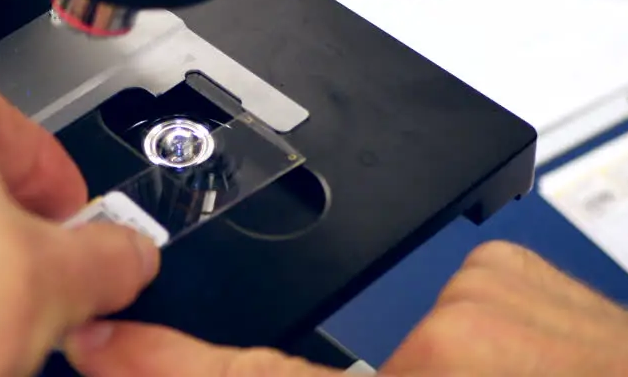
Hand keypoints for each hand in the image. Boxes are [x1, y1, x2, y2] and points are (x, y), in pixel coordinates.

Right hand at [64, 241, 627, 376]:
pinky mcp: (505, 261)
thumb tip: (281, 361)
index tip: (108, 338)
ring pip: (393, 343)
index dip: (169, 365)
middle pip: (330, 366)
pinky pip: (443, 305)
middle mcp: (438, 337)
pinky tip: (519, 374)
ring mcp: (477, 290)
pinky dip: (460, 346)